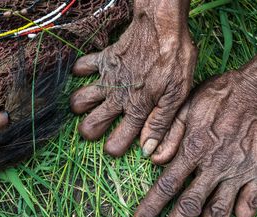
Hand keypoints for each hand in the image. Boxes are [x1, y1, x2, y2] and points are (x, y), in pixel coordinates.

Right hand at [70, 0, 196, 157]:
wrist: (162, 26)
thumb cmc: (175, 60)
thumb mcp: (176, 95)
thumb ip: (160, 123)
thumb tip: (148, 149)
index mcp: (137, 109)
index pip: (116, 141)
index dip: (114, 149)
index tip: (115, 148)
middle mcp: (117, 97)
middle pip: (90, 124)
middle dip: (90, 132)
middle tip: (96, 129)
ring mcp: (107, 78)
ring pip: (80, 100)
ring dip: (81, 106)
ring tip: (91, 106)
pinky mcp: (104, 59)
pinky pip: (82, 67)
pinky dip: (81, 72)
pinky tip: (89, 75)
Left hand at [133, 70, 256, 216]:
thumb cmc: (221, 94)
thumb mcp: (188, 105)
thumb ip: (169, 133)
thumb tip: (152, 158)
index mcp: (193, 149)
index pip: (166, 185)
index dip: (150, 206)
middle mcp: (214, 166)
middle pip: (188, 207)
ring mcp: (238, 172)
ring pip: (220, 213)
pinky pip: (250, 205)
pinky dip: (240, 215)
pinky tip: (233, 211)